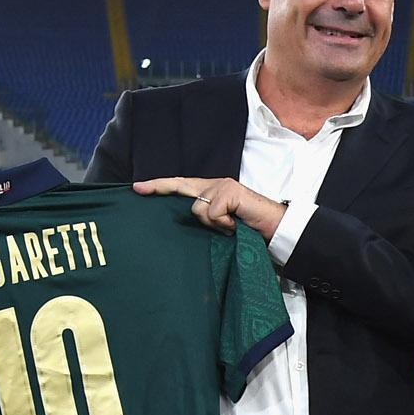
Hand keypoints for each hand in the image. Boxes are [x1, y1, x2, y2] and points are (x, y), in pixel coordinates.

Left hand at [132, 175, 282, 236]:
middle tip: (138, 189)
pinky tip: (235, 226)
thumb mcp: (222, 224)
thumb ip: (205, 218)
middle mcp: (215, 184)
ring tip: (229, 228)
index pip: (181, 186)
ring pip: (197, 209)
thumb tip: (188, 219)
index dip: (160, 186)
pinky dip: (222, 225)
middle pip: (181, 185)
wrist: (276, 228)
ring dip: (212, 225)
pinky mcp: (229, 192)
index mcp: (211, 192)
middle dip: (158, 187)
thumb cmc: (249, 230)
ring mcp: (222, 186)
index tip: (138, 188)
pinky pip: (211, 213)